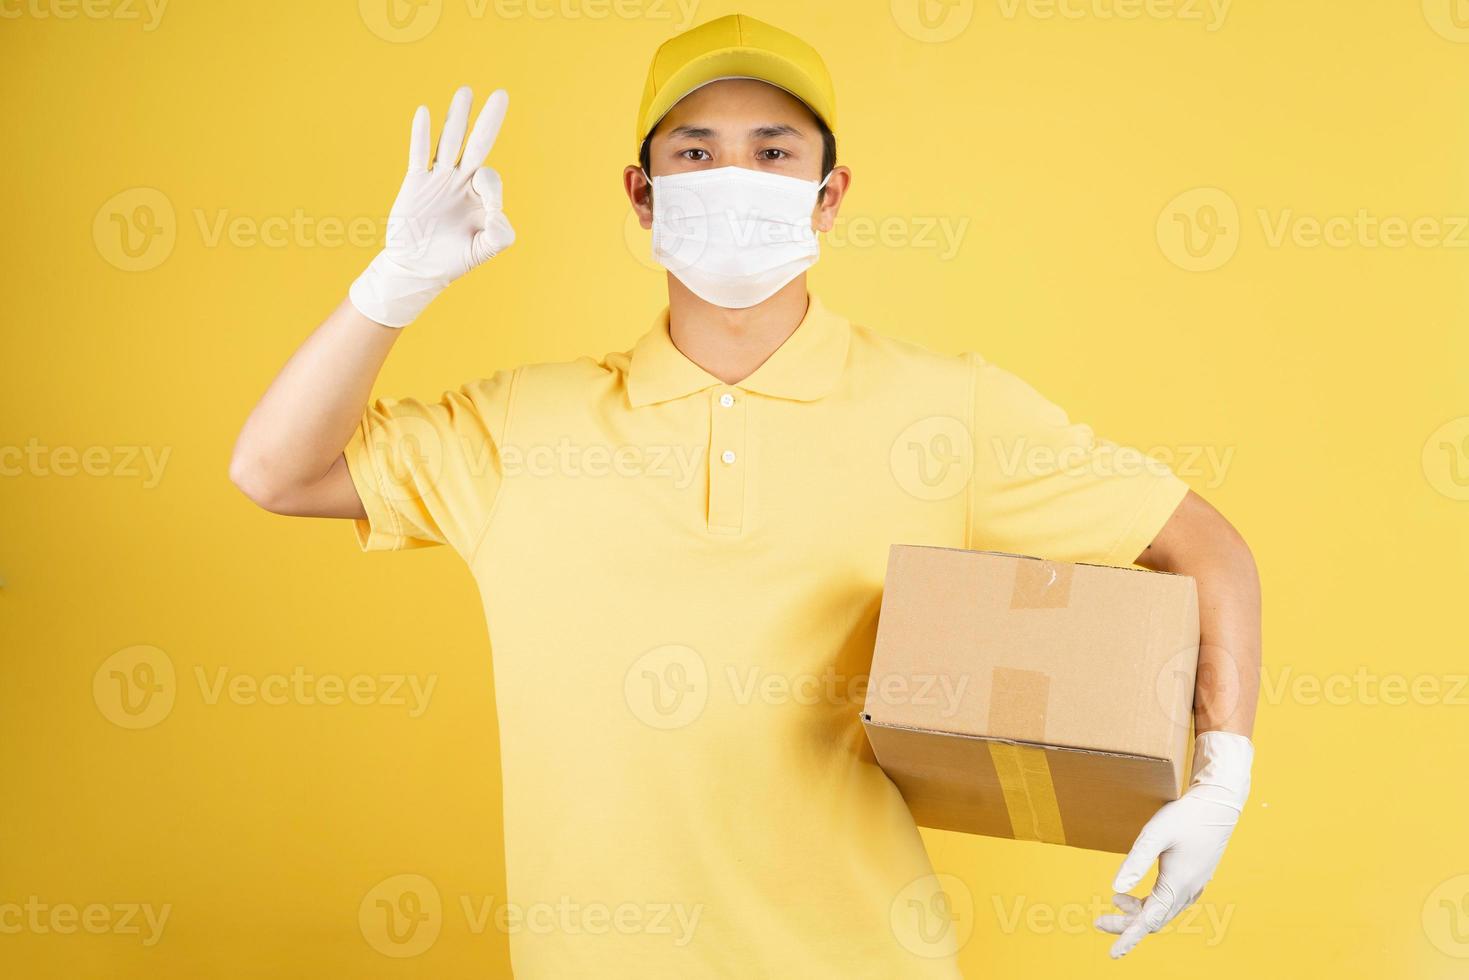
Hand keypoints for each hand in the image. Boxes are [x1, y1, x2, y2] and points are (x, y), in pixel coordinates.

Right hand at [349, 85, 514, 327]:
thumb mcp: (482, 251)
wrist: (417, 268)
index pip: (490, 178)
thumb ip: (498, 236)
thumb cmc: (452, 260)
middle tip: (502, 94)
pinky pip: (419, 154)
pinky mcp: (415, 182)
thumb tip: (498, 214)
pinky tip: (424, 112)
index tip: (488, 212)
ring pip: (449, 141)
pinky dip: (420, 134)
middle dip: (489, 120)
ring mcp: (438, 179)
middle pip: (477, 144)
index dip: (490, 190)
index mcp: (481, 197)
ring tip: (466, 91)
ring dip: (457, 117)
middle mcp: (461, 182)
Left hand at [1094, 731, 1252, 957]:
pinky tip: (1133, 895)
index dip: (1128, 937)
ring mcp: (1194, 887)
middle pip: (1153, 920)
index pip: (1149, 921)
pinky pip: (1169, 902)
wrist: (1219, 805)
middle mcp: (1188, 891)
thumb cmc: (1185, 817)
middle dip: (1126, 925)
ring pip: (1162, 912)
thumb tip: (1114, 890)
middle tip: (1099, 922)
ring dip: (1137, 913)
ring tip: (1114, 903)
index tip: (1113, 955)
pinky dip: (1149, 904)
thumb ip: (1134, 862)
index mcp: (1177, 884)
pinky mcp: (1194, 879)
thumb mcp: (1154, 835)